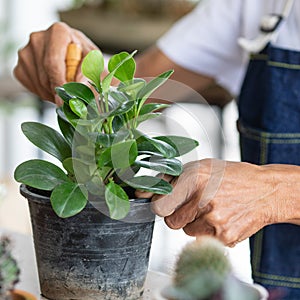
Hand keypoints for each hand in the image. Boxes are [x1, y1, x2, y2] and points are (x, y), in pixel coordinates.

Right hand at [13, 22, 97, 104]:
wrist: (79, 63)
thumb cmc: (88, 61)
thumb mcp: (95, 66)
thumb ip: (89, 75)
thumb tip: (78, 87)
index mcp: (59, 32)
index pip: (53, 62)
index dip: (61, 83)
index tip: (68, 97)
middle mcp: (38, 38)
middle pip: (46, 76)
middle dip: (61, 91)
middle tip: (73, 95)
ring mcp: (26, 53)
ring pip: (39, 84)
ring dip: (56, 93)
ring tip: (67, 87)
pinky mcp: (20, 67)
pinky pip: (32, 87)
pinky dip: (46, 94)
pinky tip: (56, 86)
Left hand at [148, 159, 286, 246]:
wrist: (265, 190)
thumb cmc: (231, 176)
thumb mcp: (199, 167)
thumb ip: (168, 180)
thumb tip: (141, 193)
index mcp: (193, 178)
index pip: (158, 206)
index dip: (160, 205)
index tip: (166, 203)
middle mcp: (202, 200)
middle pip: (170, 222)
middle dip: (177, 214)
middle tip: (193, 203)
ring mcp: (214, 221)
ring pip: (186, 231)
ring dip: (194, 222)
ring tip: (211, 208)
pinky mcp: (224, 237)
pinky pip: (202, 239)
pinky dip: (208, 231)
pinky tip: (221, 217)